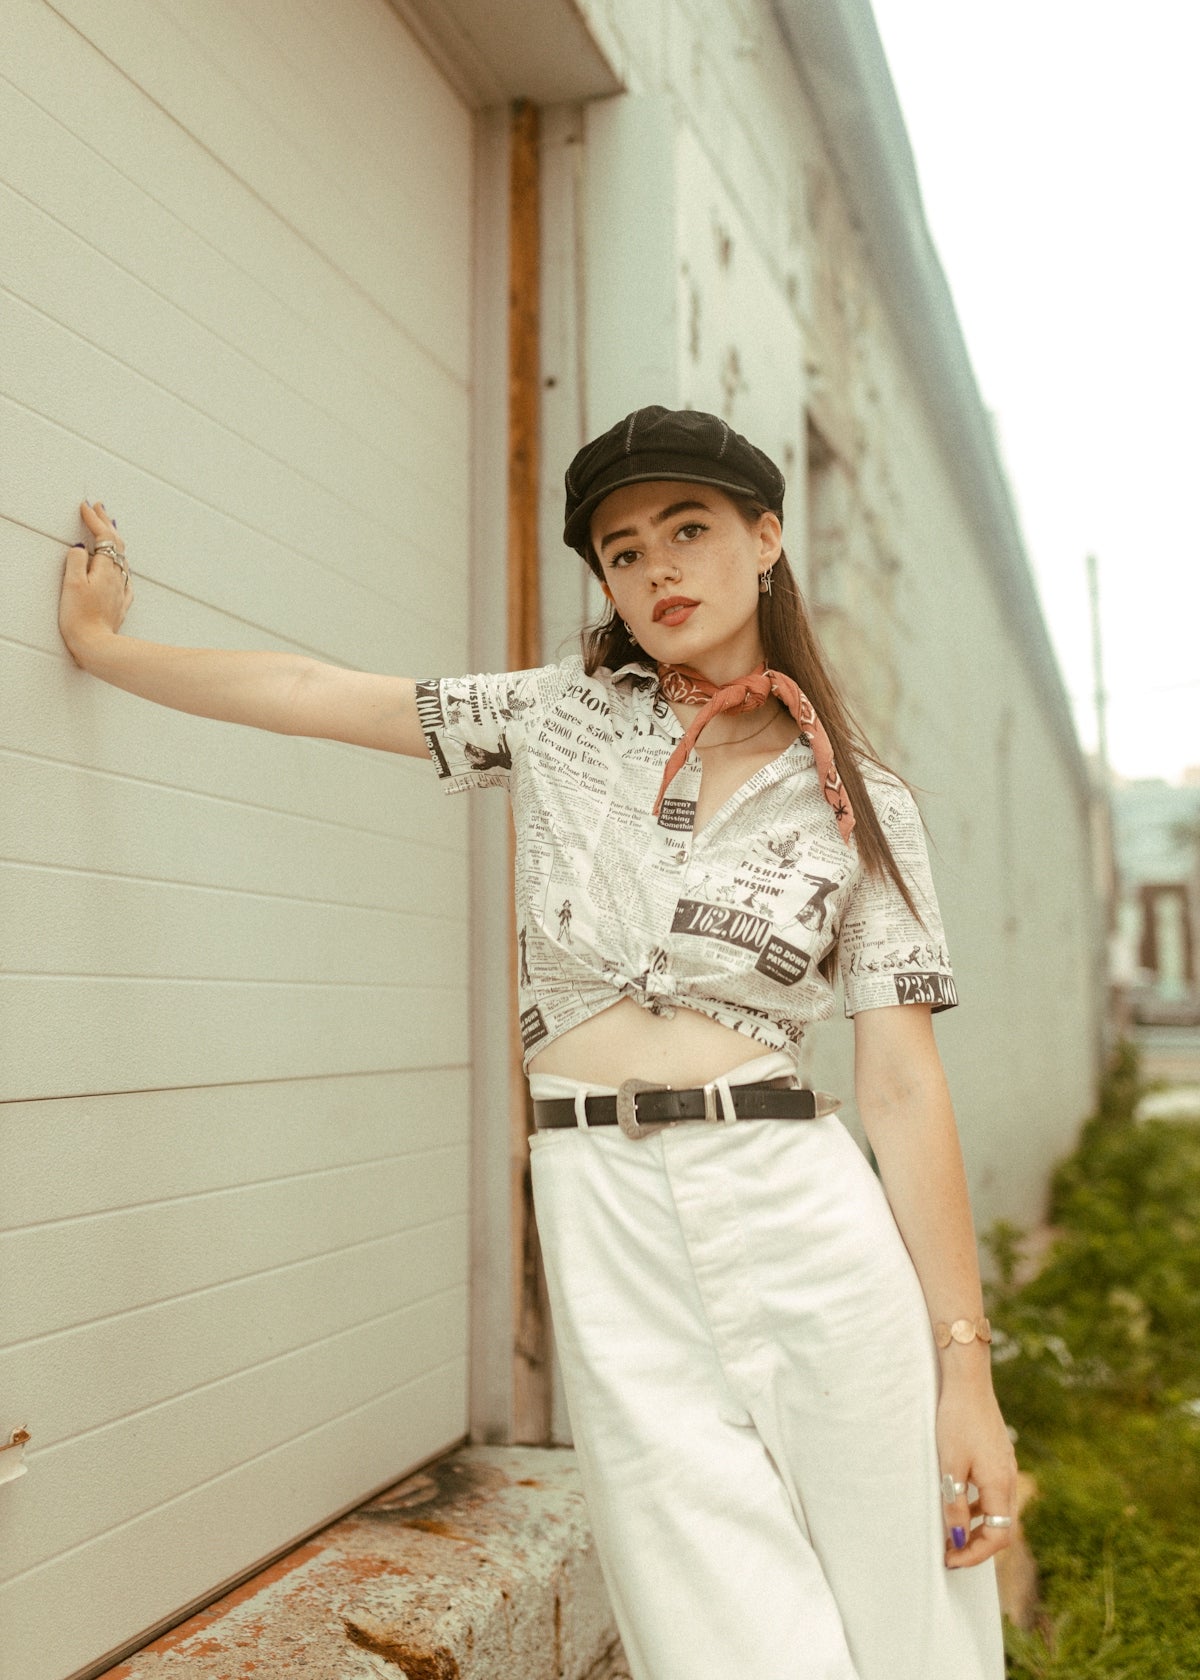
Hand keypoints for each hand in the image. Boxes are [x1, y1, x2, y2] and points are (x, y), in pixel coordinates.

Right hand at [60, 500, 132, 663]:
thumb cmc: (81, 618)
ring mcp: (121, 590)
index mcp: (105, 569)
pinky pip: (124, 576)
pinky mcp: (120, 603)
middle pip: (116, 543)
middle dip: (106, 523)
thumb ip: (76, 561)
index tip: (86, 506)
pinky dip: (119, 562)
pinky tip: (120, 565)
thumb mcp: (72, 584)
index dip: (94, 519)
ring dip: (114, 540)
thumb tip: (80, 547)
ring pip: (122, 558)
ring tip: (109, 527)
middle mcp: (118, 577)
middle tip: (99, 507)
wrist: (98, 646)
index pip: (104, 536)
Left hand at [936, 1377, 1018, 1568]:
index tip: (951, 1559)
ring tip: (951, 1533)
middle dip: (977, 1546)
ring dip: (978, 1527)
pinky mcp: (999, 1457)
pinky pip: (994, 1493)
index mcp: (1000, 1485)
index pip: (998, 1536)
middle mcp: (1009, 1479)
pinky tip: (959, 1504)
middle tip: (950, 1554)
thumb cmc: (956, 1420)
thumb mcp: (950, 1466)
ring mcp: (1006, 1467)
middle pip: (1002, 1527)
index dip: (975, 1554)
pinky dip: (979, 1507)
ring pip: (998, 1511)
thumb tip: (957, 1539)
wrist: (968, 1381)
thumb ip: (954, 1504)